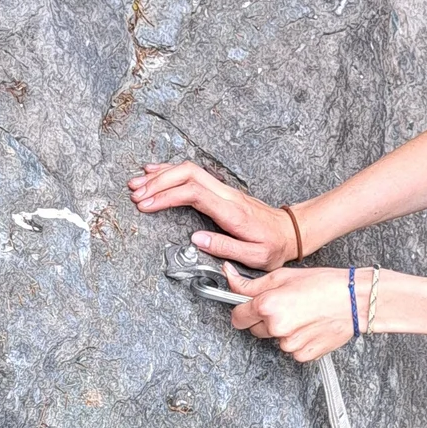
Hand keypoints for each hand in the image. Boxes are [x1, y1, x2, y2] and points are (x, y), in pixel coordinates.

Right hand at [127, 161, 298, 269]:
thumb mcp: (255, 256)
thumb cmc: (273, 246)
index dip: (167, 195)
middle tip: (136, 194)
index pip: (194, 192)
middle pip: (188, 174)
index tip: (146, 205)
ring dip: (161, 176)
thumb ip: (225, 248)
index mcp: (232, 212)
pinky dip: (171, 172)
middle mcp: (227, 195)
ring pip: (189, 170)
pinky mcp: (220, 191)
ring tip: (137, 184)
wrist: (290, 230)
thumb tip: (197, 239)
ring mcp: (224, 190)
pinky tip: (155, 173)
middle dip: (158, 182)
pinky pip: (193, 175)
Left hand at [227, 262, 360, 361]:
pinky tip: (310, 327)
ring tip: (302, 315)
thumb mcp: (283, 276)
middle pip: (255, 330)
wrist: (356, 301)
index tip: (250, 308)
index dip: (243, 311)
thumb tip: (229, 278)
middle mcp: (276, 327)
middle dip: (264, 320)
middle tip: (285, 306)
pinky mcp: (303, 355)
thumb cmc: (324, 284)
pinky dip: (298, 340)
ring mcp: (289, 344)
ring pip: (275, 340)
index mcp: (267, 305)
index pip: (237, 317)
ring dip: (283, 330)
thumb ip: (251, 284)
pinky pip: (291, 350)